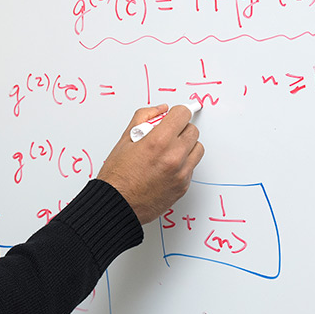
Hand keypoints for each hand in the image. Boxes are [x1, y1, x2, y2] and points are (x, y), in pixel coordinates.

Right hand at [96, 104, 204, 224]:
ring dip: (186, 145)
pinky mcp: (184, 185)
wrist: (118, 204)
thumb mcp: (124, 140)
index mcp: (158, 141)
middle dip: (180, 129)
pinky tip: (166, 166)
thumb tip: (160, 110)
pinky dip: (183, 163)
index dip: (177, 112)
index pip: (183, 114)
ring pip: (197, 148)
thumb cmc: (117, 175)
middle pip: (193, 131)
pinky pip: (192, 166)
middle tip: (166, 134)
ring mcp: (181, 172)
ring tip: (168, 151)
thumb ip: (143, 118)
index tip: (173, 115)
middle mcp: (174, 156)